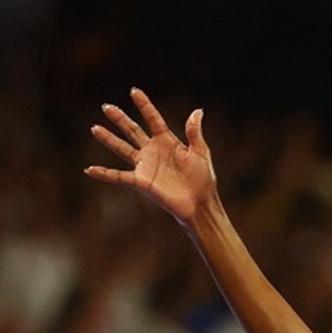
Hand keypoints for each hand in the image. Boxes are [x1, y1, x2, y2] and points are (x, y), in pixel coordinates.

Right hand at [85, 88, 215, 224]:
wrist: (200, 204)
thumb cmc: (203, 180)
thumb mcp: (200, 153)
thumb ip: (194, 132)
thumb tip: (198, 110)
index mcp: (168, 142)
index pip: (153, 119)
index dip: (144, 106)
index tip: (134, 91)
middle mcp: (153, 152)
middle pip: (132, 131)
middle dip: (120, 118)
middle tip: (107, 106)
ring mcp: (145, 166)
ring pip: (122, 148)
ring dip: (108, 139)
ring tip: (95, 128)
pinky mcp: (141, 182)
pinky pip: (119, 176)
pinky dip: (104, 174)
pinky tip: (89, 170)